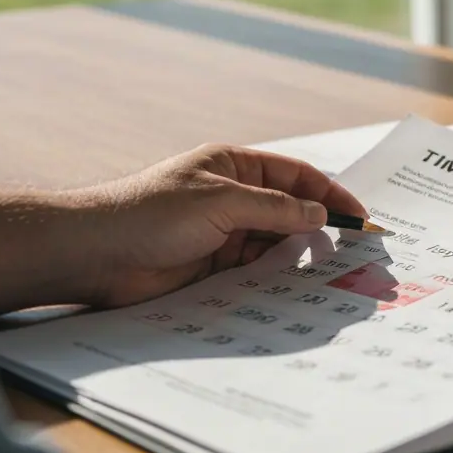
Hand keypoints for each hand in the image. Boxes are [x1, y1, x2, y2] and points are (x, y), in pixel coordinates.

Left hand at [0, 145, 364, 314]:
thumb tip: (320, 215)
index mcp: (234, 166)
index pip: (295, 175)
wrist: (93, 254)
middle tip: (355, 250)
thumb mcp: (221, 202)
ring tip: (332, 272)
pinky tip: (295, 287)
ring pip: (275, 242)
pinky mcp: (212, 265)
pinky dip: (276, 276)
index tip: (359, 216)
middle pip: (289, 209)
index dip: (330, 193)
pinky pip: (255, 269)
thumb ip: (275, 209)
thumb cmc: (151, 213)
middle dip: (321, 226)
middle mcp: (232, 196)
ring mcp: (223, 231)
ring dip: (299, 254)